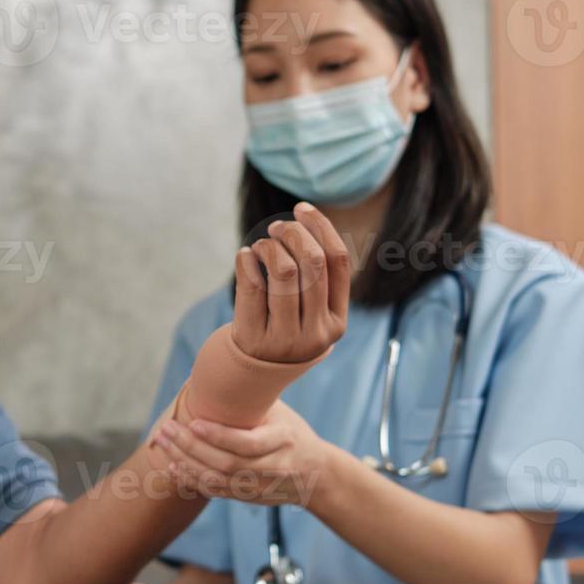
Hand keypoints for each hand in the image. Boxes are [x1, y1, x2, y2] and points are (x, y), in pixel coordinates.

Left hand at [153, 400, 332, 506]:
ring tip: (163, 442)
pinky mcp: (248, 497)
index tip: (194, 422)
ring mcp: (260, 487)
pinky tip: (173, 465)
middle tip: (167, 428)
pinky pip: (216, 492)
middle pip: (227, 463)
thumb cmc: (292, 433)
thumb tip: (215, 372)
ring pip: (218, 480)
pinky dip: (192, 479)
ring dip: (186, 462)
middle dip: (192, 447)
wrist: (316, 474)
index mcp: (283, 440)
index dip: (219, 436)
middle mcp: (273, 467)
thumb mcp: (281, 413)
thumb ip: (253, 401)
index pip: (248, 444)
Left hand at [232, 203, 350, 364]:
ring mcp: (285, 339)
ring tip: (260, 247)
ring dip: (269, 246)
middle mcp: (316, 334)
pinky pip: (252, 285)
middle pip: (312, 262)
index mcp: (336, 322)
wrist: (248, 376)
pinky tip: (245, 256)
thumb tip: (304, 219)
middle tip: (277, 228)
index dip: (321, 227)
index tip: (302, 208)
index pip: (338, 262)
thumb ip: (314, 277)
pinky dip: (247, 261)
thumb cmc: (280, 329)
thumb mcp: (307, 313)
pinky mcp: (253, 338)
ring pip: (283, 270)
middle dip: (293, 233)